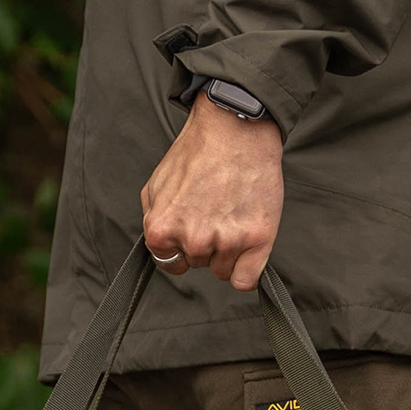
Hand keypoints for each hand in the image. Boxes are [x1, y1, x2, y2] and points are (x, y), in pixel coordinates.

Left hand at [140, 93, 284, 292]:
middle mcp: (193, 241)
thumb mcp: (156, 184)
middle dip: (206, 244)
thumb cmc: (197, 152)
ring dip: (228, 251)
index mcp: (161, 230)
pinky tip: (248, 246)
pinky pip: (246, 281)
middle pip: (199, 265)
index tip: (193, 225)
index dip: (182, 246)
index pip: (170, 263)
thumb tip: (160, 245)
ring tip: (232, 213)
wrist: (235, 128)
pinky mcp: (257, 239)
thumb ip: (153, 219)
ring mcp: (227, 242)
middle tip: (215, 209)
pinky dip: (247, 269)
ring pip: (223, 271)